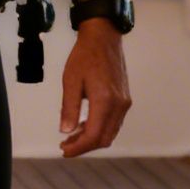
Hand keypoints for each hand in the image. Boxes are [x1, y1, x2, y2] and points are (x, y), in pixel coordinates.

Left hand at [59, 20, 131, 156]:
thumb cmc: (84, 56)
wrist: (103, 37)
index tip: (64, 150)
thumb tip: (65, 131)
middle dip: (84, 146)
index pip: (94, 136)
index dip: (78, 147)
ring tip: (72, 137)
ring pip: (110, 132)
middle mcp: (119, 105)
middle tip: (65, 145)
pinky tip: (84, 124)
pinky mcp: (125, 99)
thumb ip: (68, 108)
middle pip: (104, 138)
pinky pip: (114, 122)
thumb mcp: (70, 80)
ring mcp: (124, 102)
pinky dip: (100, 128)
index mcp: (105, 101)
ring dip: (92, 138)